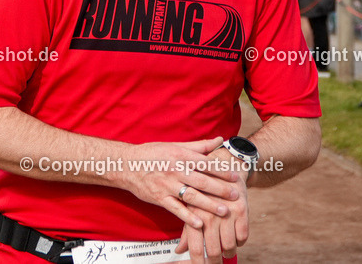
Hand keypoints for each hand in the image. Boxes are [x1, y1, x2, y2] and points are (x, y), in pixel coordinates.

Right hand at [117, 138, 238, 231]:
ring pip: (192, 196)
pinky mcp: (159, 198)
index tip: (235, 177)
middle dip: (220, 190)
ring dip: (208, 205)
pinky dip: (188, 217)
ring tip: (223, 211)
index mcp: (181, 156)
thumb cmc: (152, 153)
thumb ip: (199, 145)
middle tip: (235, 196)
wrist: (126, 164)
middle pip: (202, 181)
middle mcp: (175, 171)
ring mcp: (167, 186)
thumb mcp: (174, 146)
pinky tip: (200, 223)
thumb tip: (219, 139)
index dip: (221, 171)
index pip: (206, 164)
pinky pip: (176, 209)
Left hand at [175, 166, 248, 263]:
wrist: (225, 163)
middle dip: (214, 263)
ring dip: (229, 252)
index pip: (195, 247)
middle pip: (213, 251)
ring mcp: (227, 213)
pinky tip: (236, 238)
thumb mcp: (191, 205)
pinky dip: (240, 241)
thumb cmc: (203, 187)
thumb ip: (186, 230)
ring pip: (230, 246)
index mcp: (194, 214)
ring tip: (226, 251)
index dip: (198, 263)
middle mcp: (209, 214)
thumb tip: (179, 251)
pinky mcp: (242, 209)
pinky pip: (243, 236)